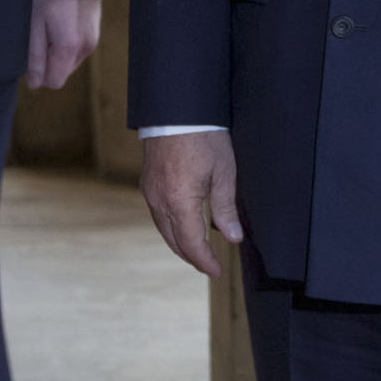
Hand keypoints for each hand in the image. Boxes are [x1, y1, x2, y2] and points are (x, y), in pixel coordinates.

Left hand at [27, 0, 103, 89]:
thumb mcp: (34, 23)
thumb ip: (35, 56)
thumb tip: (35, 84)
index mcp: (69, 48)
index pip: (54, 82)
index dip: (38, 74)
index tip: (31, 54)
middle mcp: (85, 47)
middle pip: (62, 72)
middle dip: (48, 60)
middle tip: (39, 34)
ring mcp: (93, 40)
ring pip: (70, 61)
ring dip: (58, 51)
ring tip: (50, 25)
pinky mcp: (95, 32)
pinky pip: (77, 49)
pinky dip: (67, 42)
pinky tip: (60, 22)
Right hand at [141, 129, 244, 278]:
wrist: (177, 108)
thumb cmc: (204, 137)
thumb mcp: (224, 173)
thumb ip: (225, 208)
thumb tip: (233, 237)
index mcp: (180, 201)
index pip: (191, 244)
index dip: (205, 261)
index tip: (216, 271)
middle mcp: (159, 201)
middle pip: (174, 241)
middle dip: (192, 257)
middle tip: (209, 266)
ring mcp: (150, 192)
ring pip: (164, 230)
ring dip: (180, 244)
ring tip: (197, 251)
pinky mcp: (148, 183)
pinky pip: (158, 215)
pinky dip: (171, 228)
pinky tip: (183, 226)